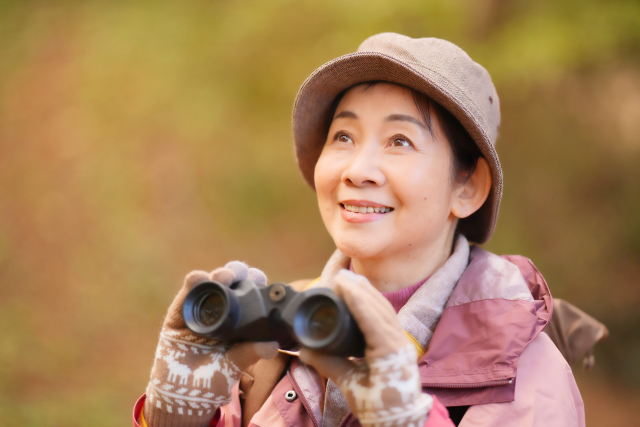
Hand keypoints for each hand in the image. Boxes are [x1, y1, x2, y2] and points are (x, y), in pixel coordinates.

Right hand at [143, 261, 278, 426]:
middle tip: (244, 274)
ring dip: (220, 274)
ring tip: (225, 276)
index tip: (261, 280)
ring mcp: (200, 309)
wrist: (178, 396)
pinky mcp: (179, 313)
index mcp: (240, 320)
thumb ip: (248, 354)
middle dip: (239, 272)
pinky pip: (186, 293)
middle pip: (232, 282)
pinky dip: (194, 283)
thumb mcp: (232, 367)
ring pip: (211, 282)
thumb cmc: (211, 381)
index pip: (251, 294)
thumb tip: (272, 346)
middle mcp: (221, 310)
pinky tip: (198, 279)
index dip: (256, 283)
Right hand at [300, 269, 432, 426]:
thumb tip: (305, 350)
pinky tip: (364, 297)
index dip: (355, 296)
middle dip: (360, 288)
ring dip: (368, 293)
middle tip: (340, 275)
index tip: (340, 280)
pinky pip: (387, 316)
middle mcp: (397, 340)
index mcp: (388, 350)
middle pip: (380, 306)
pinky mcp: (399, 343)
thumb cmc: (378, 407)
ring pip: (385, 309)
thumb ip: (329, 365)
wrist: (401, 421)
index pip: (371, 315)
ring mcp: (401, 340)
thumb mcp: (351, 387)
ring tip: (350, 280)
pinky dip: (374, 303)